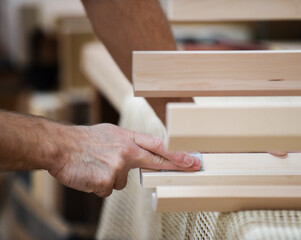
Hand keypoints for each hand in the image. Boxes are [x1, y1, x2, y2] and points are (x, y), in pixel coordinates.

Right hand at [48, 124, 200, 196]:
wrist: (60, 146)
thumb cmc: (85, 140)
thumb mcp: (111, 133)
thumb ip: (128, 143)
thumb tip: (141, 153)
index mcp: (127, 138)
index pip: (158, 146)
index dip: (176, 153)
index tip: (192, 158)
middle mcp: (126, 151)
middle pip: (156, 161)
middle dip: (176, 165)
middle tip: (193, 166)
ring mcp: (117, 166)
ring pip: (122, 182)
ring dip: (111, 178)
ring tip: (97, 166)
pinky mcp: (106, 181)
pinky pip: (108, 189)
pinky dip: (100, 185)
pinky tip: (91, 174)